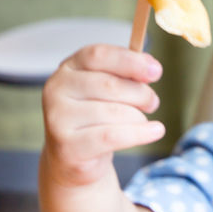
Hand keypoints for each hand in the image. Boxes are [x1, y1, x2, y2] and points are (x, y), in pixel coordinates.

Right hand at [42, 44, 164, 188]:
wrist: (73, 156)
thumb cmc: (94, 116)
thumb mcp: (108, 89)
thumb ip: (127, 74)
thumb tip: (151, 68)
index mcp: (68, 68)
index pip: (98, 55)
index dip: (130, 61)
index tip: (156, 71)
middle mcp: (57, 90)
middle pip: (110, 85)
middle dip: (141, 94)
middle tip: (152, 103)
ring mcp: (58, 118)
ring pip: (114, 112)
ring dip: (138, 117)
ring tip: (142, 121)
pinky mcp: (68, 146)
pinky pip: (113, 137)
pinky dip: (140, 133)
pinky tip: (155, 131)